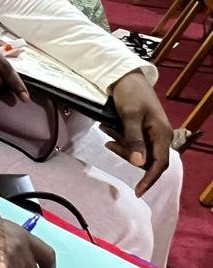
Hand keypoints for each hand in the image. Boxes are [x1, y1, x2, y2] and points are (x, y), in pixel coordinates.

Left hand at [102, 70, 171, 196]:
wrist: (125, 76)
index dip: (150, 179)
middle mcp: (159, 135)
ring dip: (121, 145)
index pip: (159, 163)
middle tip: (109, 143)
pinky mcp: (142, 129)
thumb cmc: (130, 93)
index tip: (138, 191)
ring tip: (106, 129)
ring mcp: (151, 132)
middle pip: (146, 159)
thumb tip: (139, 164)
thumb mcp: (129, 116)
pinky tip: (107, 129)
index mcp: (161, 134)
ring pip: (137, 150)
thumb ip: (134, 140)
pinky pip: (132, 142)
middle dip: (127, 154)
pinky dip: (120, 139)